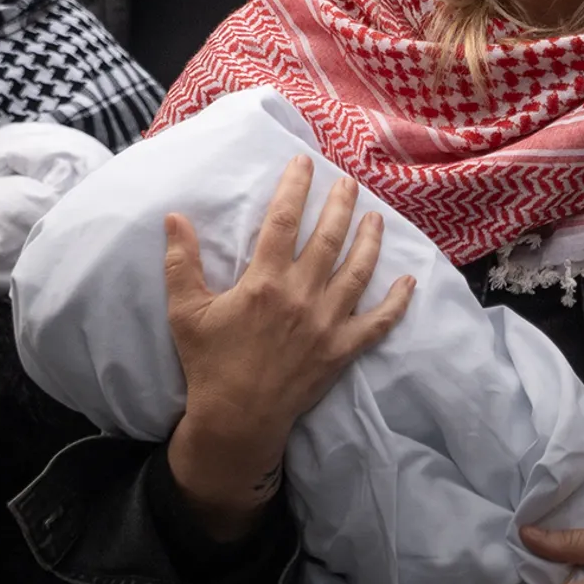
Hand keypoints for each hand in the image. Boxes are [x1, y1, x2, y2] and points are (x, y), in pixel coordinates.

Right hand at [164, 155, 414, 538]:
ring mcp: (326, 323)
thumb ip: (181, 262)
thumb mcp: (185, 311)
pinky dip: (396, 303)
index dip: (295, 188)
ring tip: (376, 217)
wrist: (236, 419)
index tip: (305, 163)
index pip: (283, 221)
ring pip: (357, 272)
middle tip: (349, 182)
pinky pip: (377, 323)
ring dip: (369, 241)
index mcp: (264, 282)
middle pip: (329, 239)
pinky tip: (408, 282)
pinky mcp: (342, 350)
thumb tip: (174, 217)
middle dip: (340, 205)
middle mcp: (301, 296)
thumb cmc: (209, 363)